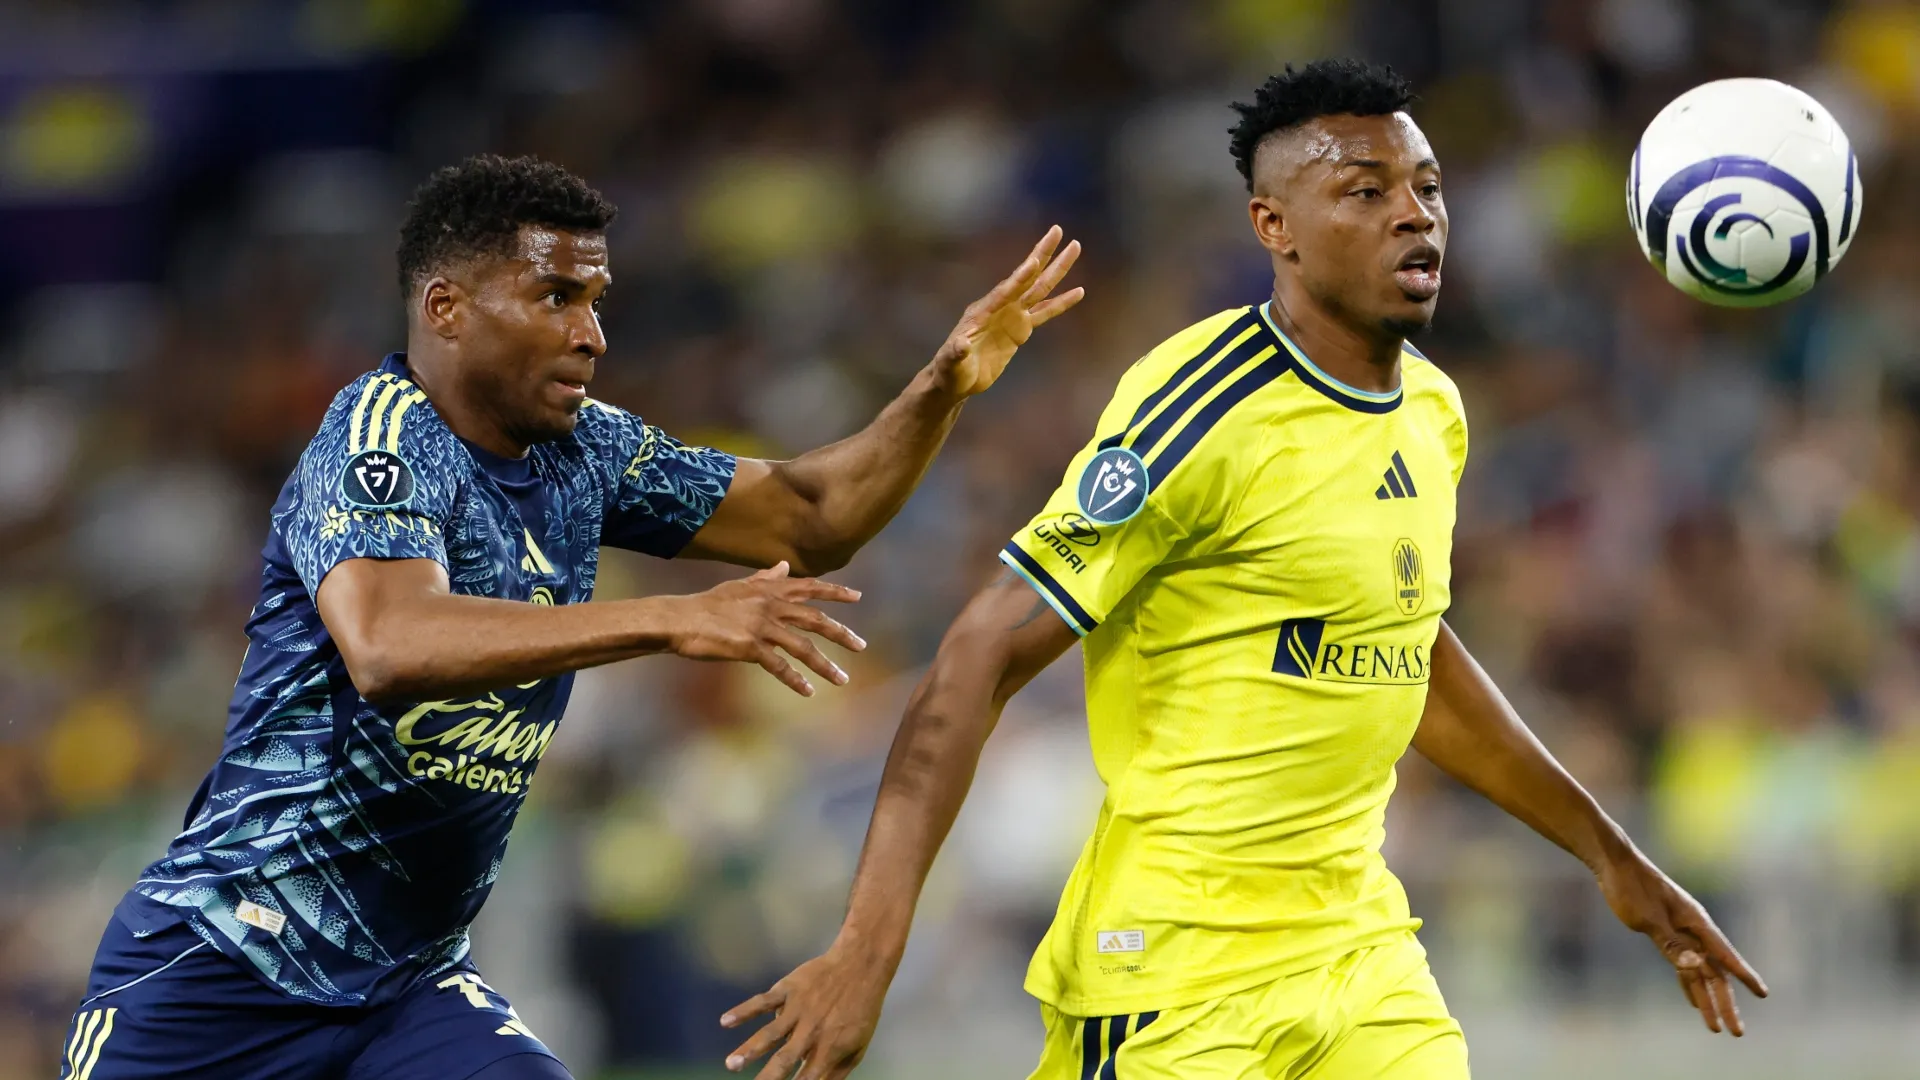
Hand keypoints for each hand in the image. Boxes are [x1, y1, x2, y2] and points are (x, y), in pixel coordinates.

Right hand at [668, 562, 866, 695]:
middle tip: (861, 646)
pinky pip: (779, 666)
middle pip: (815, 619)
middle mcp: (771, 605)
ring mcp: (762, 626)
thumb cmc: (708, 604)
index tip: (857, 596)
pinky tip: (808, 691)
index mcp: (770, 589)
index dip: (835, 591)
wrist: (680, 619)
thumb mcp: (740, 586)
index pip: (810, 587)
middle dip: (841, 633)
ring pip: (803, 647)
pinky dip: (795, 680)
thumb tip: (784, 566)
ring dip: (825, 665)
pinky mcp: (750, 647)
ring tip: (842, 679)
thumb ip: (766, 577)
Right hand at [720, 938, 895, 1079]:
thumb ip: (836, 1073)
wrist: (861, 965)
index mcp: (829, 1049)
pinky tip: (725, 1021)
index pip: (807, 1079)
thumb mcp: (857, 1047)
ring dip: (749, 1049)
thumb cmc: (860, 1011)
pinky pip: (763, 1001)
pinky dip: (744, 1010)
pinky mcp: (789, 990)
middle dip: (767, 1078)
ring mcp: (799, 1009)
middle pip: (784, 1060)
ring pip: (770, 1032)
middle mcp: (812, 1032)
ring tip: (731, 1064)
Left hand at [929, 226, 1083, 398]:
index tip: (1034, 261)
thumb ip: (956, 353)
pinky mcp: (1021, 329)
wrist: (957, 379)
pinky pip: (1045, 312)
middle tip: (1058, 231)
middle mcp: (1001, 306)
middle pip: (1027, 277)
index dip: (1020, 278)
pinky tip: (1079, 291)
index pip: (1005, 291)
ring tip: (1075, 248)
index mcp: (984, 310)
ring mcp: (1013, 315)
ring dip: (1057, 269)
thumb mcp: (951, 362)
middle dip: (1043, 254)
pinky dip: (1062, 302)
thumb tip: (961, 345)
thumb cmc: (950, 369)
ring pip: (1040, 288)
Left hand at [1596, 851, 1767, 1034]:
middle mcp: (1693, 929)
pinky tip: (1693, 1000)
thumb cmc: (1630, 887)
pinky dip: (1688, 983)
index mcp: (1695, 923)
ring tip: (1716, 1027)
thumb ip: (1671, 944)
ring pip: (1699, 971)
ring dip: (1707, 998)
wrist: (1614, 862)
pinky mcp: (1665, 932)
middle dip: (1726, 1002)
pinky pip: (1683, 964)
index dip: (1744, 976)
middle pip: (1714, 971)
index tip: (1763, 994)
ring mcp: (1680, 931)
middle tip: (1737, 1032)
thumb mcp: (1648, 919)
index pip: (1724, 955)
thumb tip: (1695, 966)